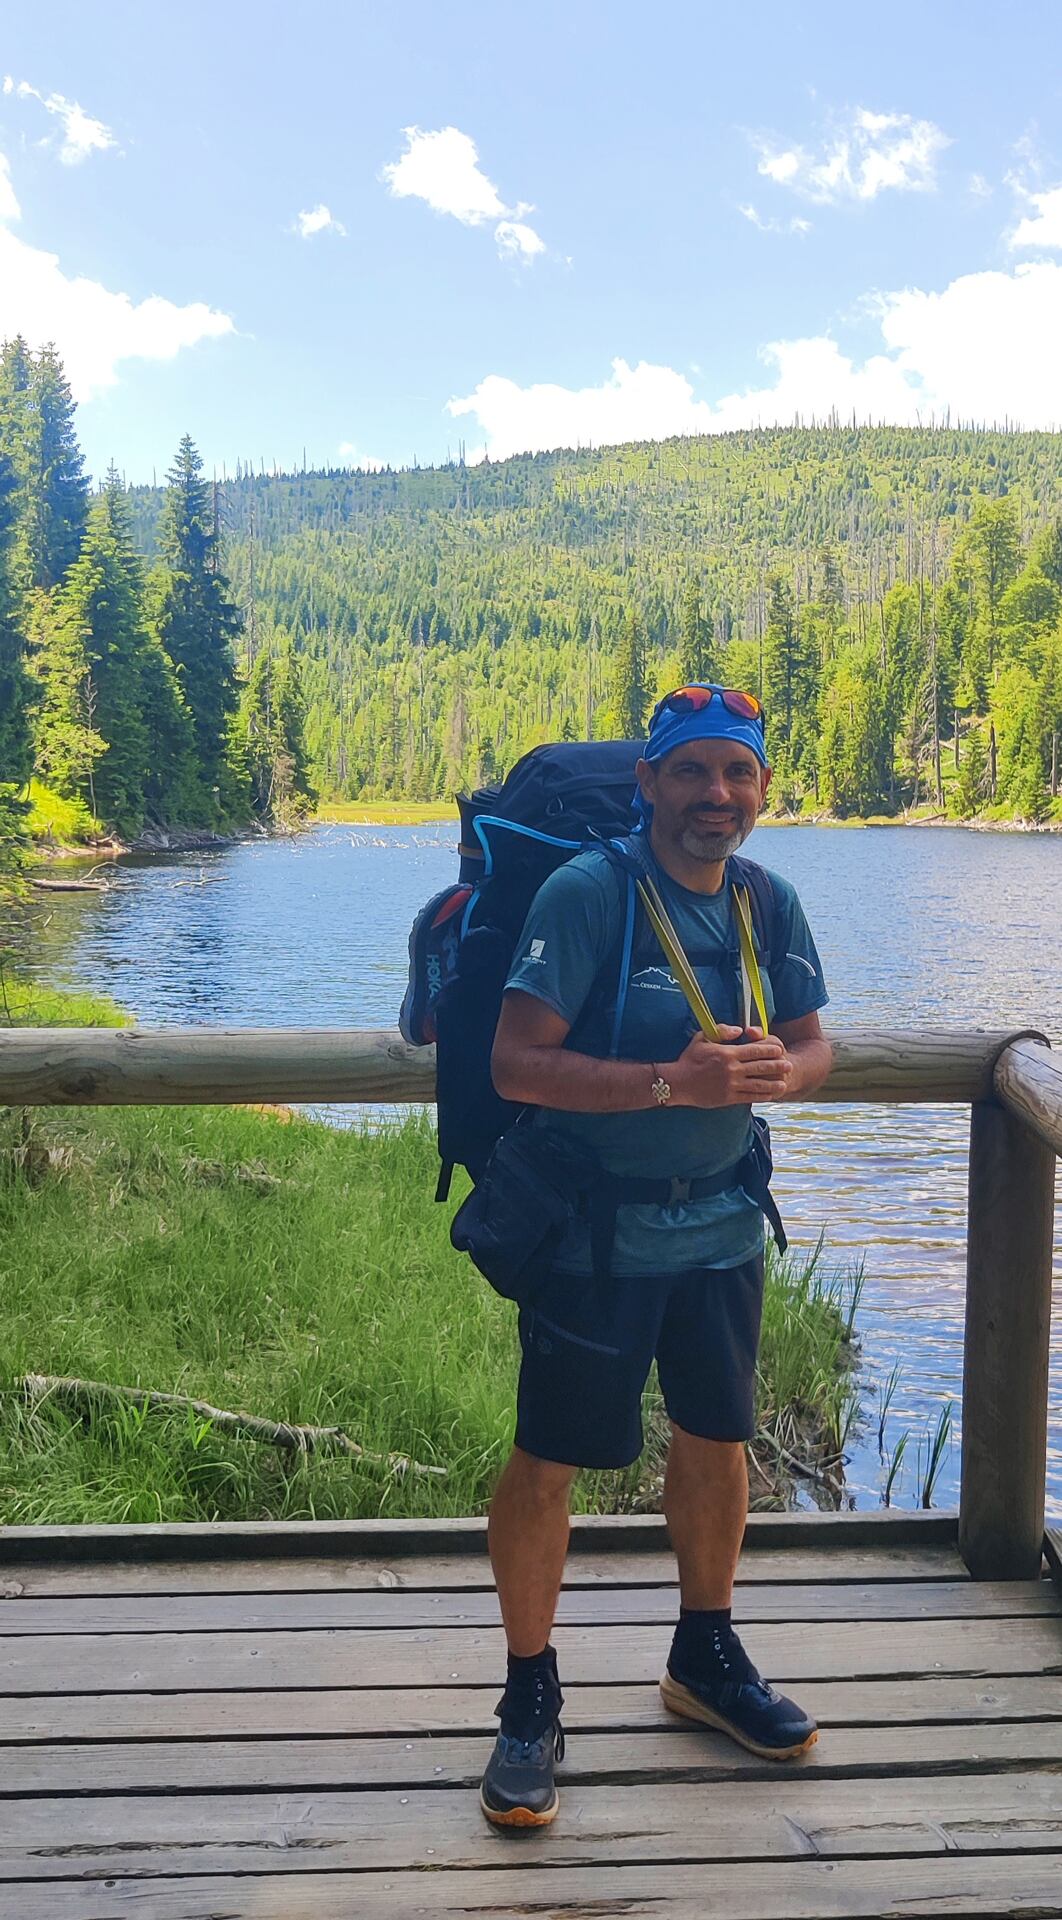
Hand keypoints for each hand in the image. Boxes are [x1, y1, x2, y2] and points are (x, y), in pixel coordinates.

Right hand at [669, 1025, 792, 1108]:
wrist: (677, 1083)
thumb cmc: (689, 1059)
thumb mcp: (702, 1038)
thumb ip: (722, 1030)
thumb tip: (740, 1029)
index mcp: (727, 1053)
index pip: (754, 1050)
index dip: (769, 1050)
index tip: (779, 1049)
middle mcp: (732, 1069)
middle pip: (761, 1067)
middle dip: (777, 1066)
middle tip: (789, 1066)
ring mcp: (731, 1085)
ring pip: (758, 1085)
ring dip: (773, 1084)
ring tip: (784, 1083)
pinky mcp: (728, 1098)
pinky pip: (750, 1097)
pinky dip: (762, 1096)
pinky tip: (770, 1095)